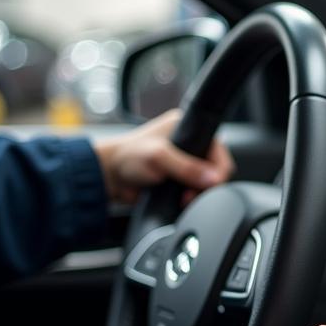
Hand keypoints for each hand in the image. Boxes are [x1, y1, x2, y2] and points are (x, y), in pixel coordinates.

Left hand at [93, 109, 233, 203]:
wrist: (108, 177)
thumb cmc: (126, 157)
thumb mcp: (159, 158)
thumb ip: (187, 167)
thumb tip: (213, 178)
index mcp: (186, 126)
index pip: (217, 150)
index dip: (217, 169)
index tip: (210, 184)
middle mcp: (187, 142)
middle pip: (214, 167)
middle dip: (206, 183)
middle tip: (191, 193)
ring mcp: (184, 161)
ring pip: (206, 180)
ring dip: (198, 191)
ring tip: (184, 197)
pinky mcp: (178, 177)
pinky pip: (194, 189)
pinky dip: (190, 196)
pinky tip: (180, 199)